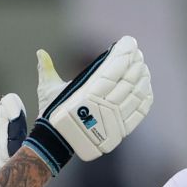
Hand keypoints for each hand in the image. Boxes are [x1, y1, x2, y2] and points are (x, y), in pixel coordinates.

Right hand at [19, 37, 153, 173]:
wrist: (56, 142)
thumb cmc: (51, 114)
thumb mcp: (47, 90)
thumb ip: (46, 69)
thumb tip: (40, 52)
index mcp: (87, 92)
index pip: (113, 69)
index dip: (124, 54)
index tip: (129, 44)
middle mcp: (102, 106)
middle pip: (128, 80)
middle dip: (135, 63)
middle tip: (138, 53)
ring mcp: (113, 119)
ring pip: (136, 95)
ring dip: (142, 79)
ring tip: (143, 68)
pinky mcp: (120, 131)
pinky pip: (139, 113)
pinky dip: (145, 99)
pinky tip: (146, 88)